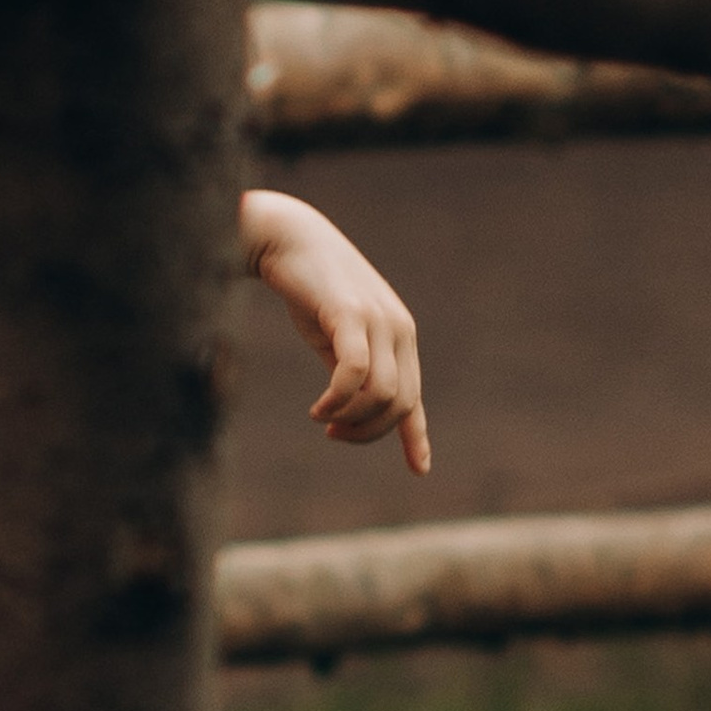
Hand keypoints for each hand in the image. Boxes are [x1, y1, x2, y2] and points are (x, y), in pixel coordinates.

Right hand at [243, 189, 430, 475]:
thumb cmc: (310, 289)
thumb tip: (350, 407)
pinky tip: (318, 409)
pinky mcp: (351, 315)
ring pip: (382, 395)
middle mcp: (398, 330)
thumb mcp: (337, 335)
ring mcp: (377, 321)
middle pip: (399, 404)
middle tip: (332, 434)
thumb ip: (351, 367)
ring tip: (322, 418)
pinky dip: (338, 400)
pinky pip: (356, 373)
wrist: (289, 239)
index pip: (414, 397)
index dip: (416, 437)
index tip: (421, 470)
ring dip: (351, 419)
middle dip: (366, 432)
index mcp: (399, 337)